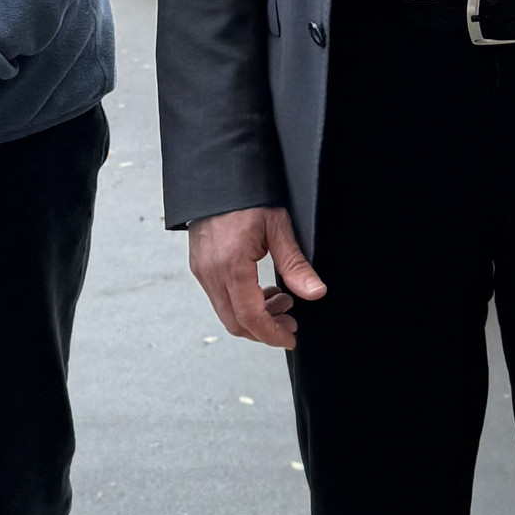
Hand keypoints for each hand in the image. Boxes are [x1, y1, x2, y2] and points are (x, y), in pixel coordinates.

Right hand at [188, 206, 326, 349]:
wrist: (217, 177)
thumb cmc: (247, 195)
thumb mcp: (278, 226)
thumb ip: (295, 264)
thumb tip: (315, 292)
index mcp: (231, 265)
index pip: (250, 317)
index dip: (272, 334)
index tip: (290, 338)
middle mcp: (211, 272)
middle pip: (236, 323)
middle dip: (265, 330)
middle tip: (290, 320)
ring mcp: (202, 271)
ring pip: (226, 313)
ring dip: (254, 317)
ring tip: (281, 300)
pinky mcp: (200, 267)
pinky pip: (219, 298)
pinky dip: (241, 304)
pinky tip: (261, 291)